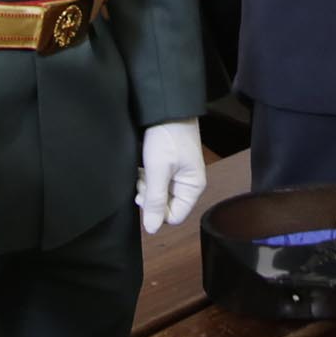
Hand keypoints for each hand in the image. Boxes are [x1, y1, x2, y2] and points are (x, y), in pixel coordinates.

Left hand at [136, 119, 207, 233]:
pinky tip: (143, 168)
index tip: (145, 195)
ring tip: (142, 172)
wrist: (166, 108)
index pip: (174, 216)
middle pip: (166, 206)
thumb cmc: (168, 136)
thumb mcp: (158, 170)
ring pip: (159, 195)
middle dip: (150, 198)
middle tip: (142, 181)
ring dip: (147, 188)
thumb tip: (152, 229)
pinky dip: (147, 178)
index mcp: (193, 187)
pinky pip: (156, 183)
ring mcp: (178, 175)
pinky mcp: (168, 167)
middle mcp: (187, 184)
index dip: (157, 211)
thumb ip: (155, 200)